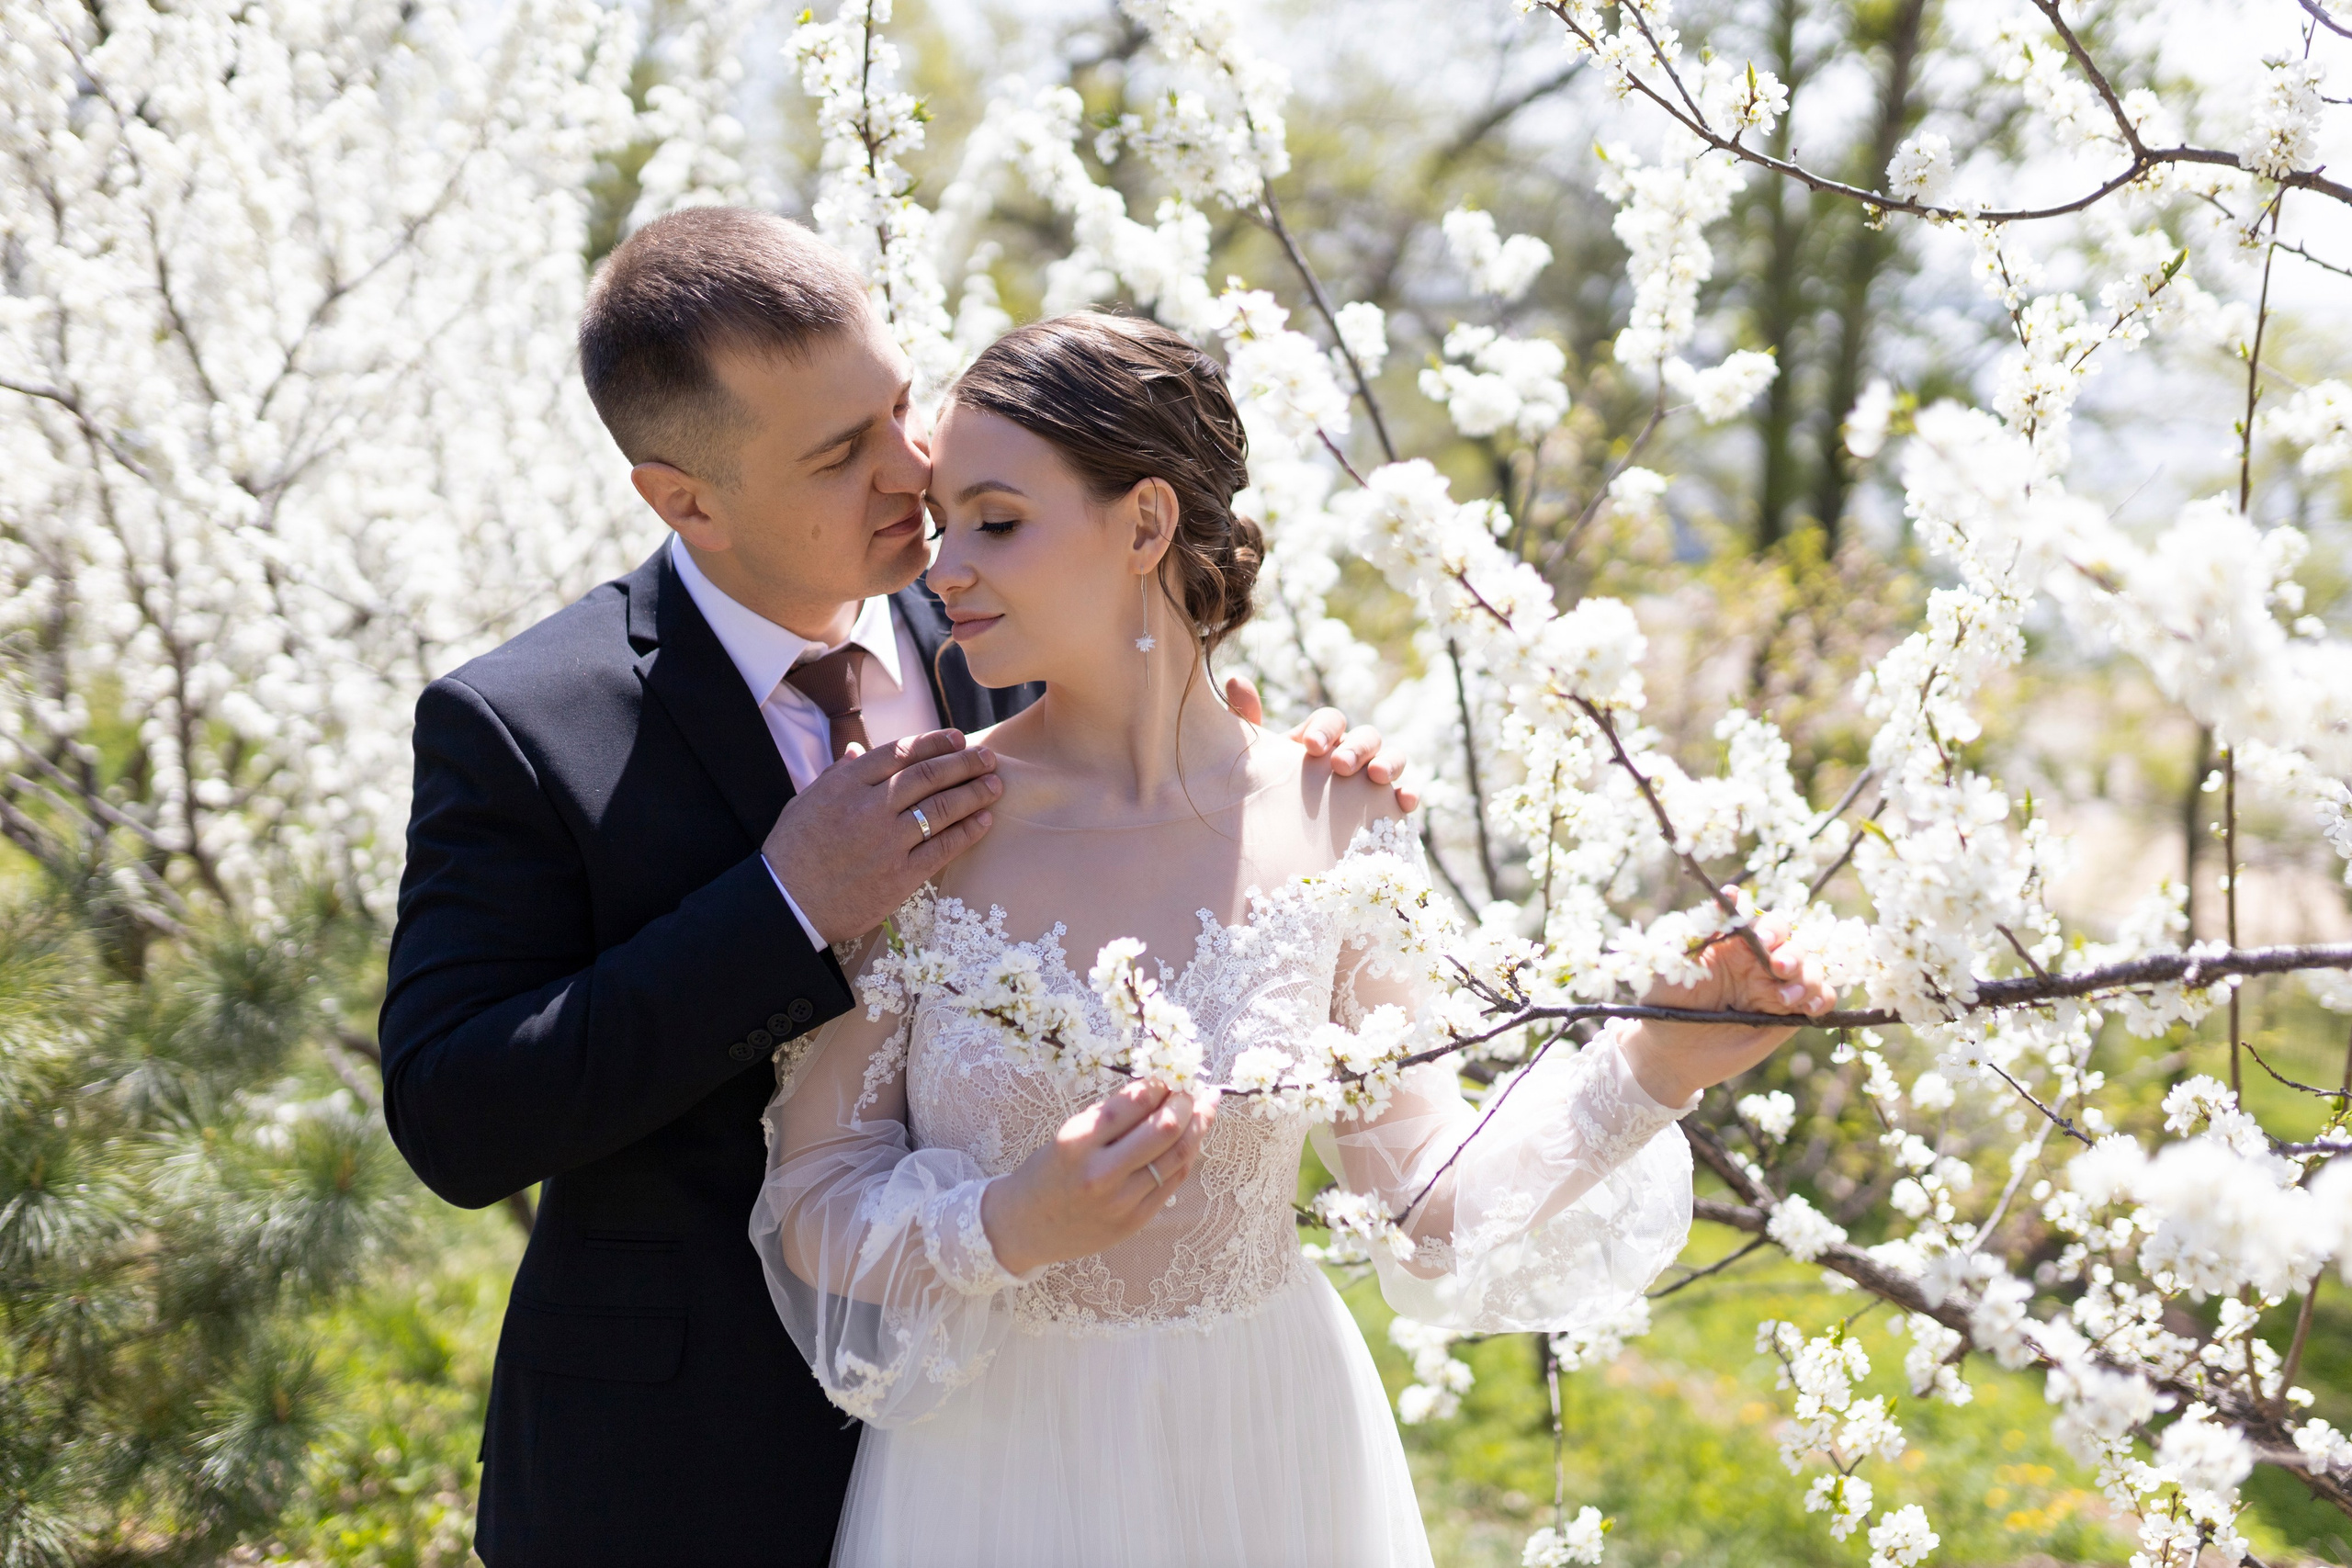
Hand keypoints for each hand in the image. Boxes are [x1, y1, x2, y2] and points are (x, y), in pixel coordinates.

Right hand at [762, 729, 1001, 944]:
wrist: (787, 904)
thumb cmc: (793, 853)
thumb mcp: (806, 802)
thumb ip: (837, 775)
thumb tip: (860, 750)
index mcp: (846, 784)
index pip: (900, 753)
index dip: (934, 742)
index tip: (957, 738)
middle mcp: (869, 807)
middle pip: (928, 776)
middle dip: (963, 763)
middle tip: (987, 757)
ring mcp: (887, 842)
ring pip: (941, 808)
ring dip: (973, 793)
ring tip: (994, 785)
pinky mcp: (900, 875)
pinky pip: (943, 848)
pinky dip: (967, 832)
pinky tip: (984, 820)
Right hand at [979, 1081, 1216, 1276]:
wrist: (1025, 1227)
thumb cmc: (1046, 1173)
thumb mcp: (1067, 1134)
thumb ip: (1110, 1116)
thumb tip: (1157, 1090)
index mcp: (1076, 1142)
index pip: (1133, 1103)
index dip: (1158, 1085)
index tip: (1165, 1078)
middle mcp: (1101, 1173)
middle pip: (1164, 1130)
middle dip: (1186, 1103)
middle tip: (1191, 1090)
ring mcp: (1121, 1202)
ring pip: (1177, 1157)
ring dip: (1197, 1127)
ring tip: (1205, 1108)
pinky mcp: (1134, 1222)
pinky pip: (1173, 1182)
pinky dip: (1186, 1156)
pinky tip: (1192, 1139)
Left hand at [1223, 675, 1418, 812]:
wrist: (1284, 842)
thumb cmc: (1271, 793)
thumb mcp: (1258, 761)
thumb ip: (1247, 724)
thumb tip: (1234, 680)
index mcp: (1321, 740)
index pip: (1331, 720)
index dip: (1325, 728)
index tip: (1310, 746)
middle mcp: (1352, 754)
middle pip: (1366, 736)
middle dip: (1356, 747)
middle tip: (1340, 766)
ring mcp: (1373, 779)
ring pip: (1393, 758)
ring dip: (1388, 762)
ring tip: (1376, 776)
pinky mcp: (1388, 808)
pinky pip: (1406, 795)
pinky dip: (1409, 794)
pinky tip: (1404, 802)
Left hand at [1617, 896, 1835, 1108]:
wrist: (1668, 1053)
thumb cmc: (1664, 1003)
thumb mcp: (1674, 964)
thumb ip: (1702, 930)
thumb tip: (1731, 892)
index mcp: (1735, 946)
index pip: (1766, 925)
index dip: (1771, 927)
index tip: (1762, 938)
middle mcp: (1759, 964)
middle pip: (1794, 945)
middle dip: (1792, 954)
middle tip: (1777, 969)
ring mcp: (1775, 989)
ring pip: (1811, 970)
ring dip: (1806, 978)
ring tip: (1782, 999)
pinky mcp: (1787, 1017)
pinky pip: (1819, 1000)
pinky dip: (1821, 998)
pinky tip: (1806, 1008)